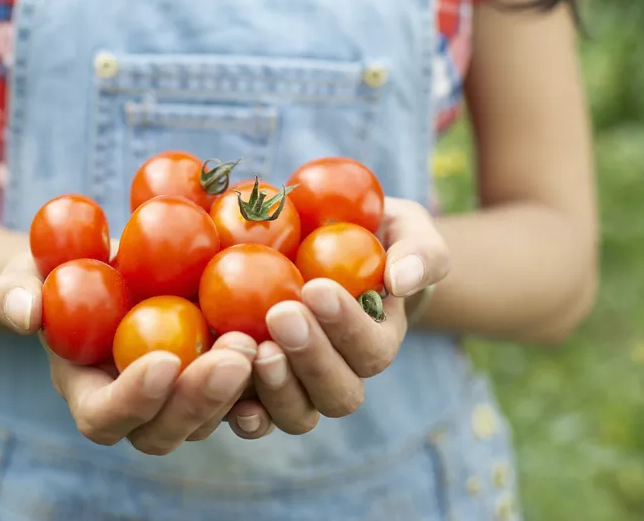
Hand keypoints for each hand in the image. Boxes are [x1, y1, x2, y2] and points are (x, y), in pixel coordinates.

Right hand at [0, 252, 256, 454]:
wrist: (105, 267)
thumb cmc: (57, 272)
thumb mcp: (25, 272)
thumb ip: (14, 291)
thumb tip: (25, 312)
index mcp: (89, 393)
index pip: (105, 417)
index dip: (133, 399)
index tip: (162, 359)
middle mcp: (138, 409)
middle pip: (167, 430)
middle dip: (201, 400)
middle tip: (234, 354)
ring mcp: (182, 397)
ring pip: (214, 417)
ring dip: (242, 387)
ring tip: (264, 337)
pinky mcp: (218, 375)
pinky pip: (248, 392)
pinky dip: (269, 373)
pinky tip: (286, 335)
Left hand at [226, 198, 449, 436]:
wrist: (326, 242)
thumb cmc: (372, 234)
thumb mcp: (407, 230)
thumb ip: (420, 251)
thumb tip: (402, 281)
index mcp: (378, 341)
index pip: (371, 350)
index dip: (345, 326)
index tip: (316, 287)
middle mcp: (341, 373)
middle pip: (337, 393)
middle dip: (310, 357)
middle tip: (281, 314)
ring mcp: (299, 384)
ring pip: (298, 413)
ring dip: (277, 386)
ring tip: (254, 346)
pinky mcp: (258, 383)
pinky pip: (254, 414)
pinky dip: (240, 410)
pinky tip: (222, 379)